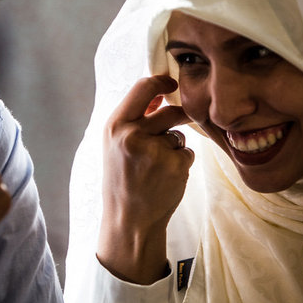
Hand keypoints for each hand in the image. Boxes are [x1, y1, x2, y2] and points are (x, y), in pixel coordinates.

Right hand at [97, 75, 193, 283]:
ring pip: (179, 135)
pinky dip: (181, 163)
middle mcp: (133, 135)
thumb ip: (134, 119)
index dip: (161, 82)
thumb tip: (159, 93)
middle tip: (177, 129)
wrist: (129, 219)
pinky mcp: (174, 165)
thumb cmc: (122, 180)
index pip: (142, 87)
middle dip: (179, 117)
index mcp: (115, 127)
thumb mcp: (115, 145)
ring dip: (175, 147)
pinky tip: (165, 178)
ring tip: (157, 167)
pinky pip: (187, 153)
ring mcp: (155, 151)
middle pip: (170, 112)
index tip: (171, 83)